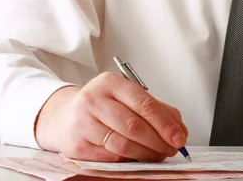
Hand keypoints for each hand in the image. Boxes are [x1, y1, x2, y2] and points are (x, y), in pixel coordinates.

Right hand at [35, 72, 188, 161]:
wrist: (64, 117)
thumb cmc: (102, 106)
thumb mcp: (126, 97)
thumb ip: (155, 108)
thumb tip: (179, 128)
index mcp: (110, 83)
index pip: (144, 103)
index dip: (165, 123)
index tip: (179, 136)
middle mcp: (94, 100)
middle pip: (134, 125)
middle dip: (158, 140)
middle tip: (172, 148)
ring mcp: (83, 123)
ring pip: (123, 144)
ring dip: (147, 153)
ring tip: (159, 154)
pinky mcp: (77, 145)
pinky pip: (111, 157)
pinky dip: (130, 160)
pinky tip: (140, 157)